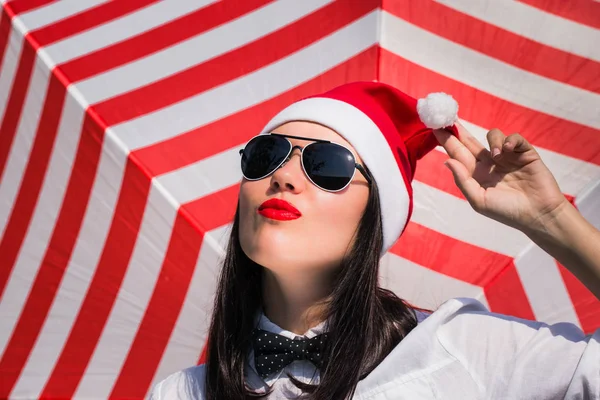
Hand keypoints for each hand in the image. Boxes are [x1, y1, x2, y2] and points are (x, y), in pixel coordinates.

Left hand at [434, 122, 568, 234]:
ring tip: (496, 155)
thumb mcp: (479, 200)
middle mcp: (489, 163)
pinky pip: (514, 138)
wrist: (538, 215)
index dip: (447, 141)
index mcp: (476, 174)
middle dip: (458, 130)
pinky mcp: (525, 153)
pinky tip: (508, 150)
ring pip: (493, 135)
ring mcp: (507, 156)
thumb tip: (446, 160)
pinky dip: (510, 140)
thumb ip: (463, 180)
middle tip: (447, 117)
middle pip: (470, 141)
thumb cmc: (506, 212)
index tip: (434, 127)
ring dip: (492, 140)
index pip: (458, 154)